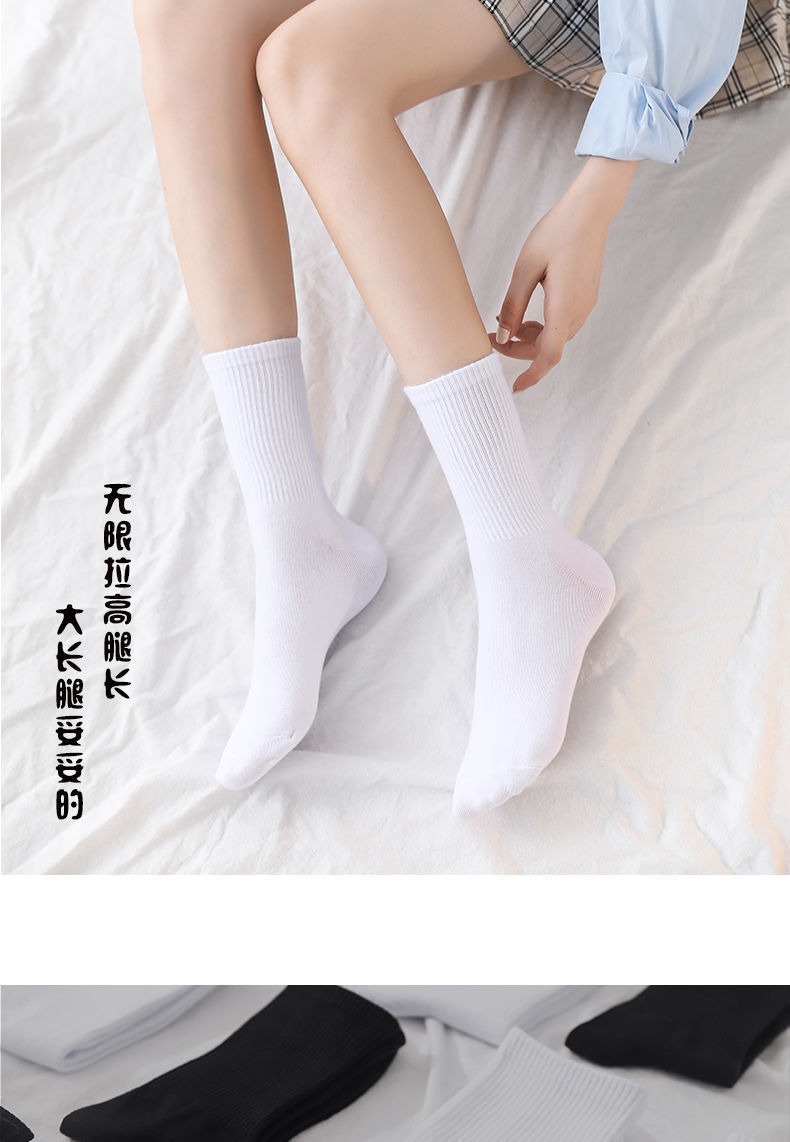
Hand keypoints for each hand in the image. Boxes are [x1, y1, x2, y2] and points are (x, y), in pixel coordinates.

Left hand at [491, 157, 637, 390]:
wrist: (591, 210)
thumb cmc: (557, 232)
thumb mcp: (525, 268)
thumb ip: (513, 305)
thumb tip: (502, 336)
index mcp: (564, 308)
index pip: (548, 356)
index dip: (532, 375)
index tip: (515, 388)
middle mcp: (579, 312)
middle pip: (548, 348)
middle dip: (519, 349)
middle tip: (491, 337)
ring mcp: (586, 305)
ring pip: (555, 337)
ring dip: (531, 338)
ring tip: (505, 322)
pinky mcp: (586, 297)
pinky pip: (563, 323)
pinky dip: (543, 326)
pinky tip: (527, 313)